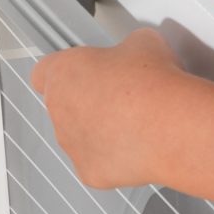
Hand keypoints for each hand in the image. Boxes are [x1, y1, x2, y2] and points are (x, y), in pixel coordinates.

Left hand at [29, 28, 188, 189]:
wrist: (169, 125)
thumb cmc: (151, 84)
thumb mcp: (143, 42)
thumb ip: (127, 46)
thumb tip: (137, 50)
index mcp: (63, 72)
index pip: (44, 72)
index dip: (66, 71)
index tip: (84, 71)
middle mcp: (59, 110)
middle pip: (65, 105)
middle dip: (89, 101)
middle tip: (121, 95)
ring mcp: (71, 144)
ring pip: (80, 136)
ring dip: (101, 130)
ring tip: (136, 121)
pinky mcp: (89, 172)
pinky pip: (98, 162)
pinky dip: (115, 156)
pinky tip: (138, 145)